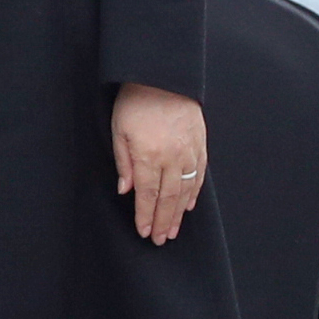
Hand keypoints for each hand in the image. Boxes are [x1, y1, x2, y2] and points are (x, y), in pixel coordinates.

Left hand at [111, 80, 206, 243]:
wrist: (163, 78)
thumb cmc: (135, 103)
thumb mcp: (118, 131)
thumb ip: (124, 163)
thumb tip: (126, 191)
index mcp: (149, 155)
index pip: (148, 195)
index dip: (146, 216)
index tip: (144, 232)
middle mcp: (172, 158)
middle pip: (168, 198)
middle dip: (163, 221)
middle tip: (160, 241)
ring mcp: (189, 152)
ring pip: (185, 191)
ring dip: (178, 214)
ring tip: (173, 231)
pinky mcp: (200, 145)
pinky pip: (199, 175)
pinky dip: (193, 193)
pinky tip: (188, 206)